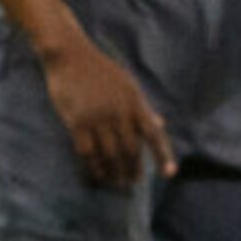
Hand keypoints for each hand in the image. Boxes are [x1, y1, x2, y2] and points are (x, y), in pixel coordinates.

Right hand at [40, 35, 173, 187]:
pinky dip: (92, 168)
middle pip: (131, 150)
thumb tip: (160, 125)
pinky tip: (94, 177)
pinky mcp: (77, 121)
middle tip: (131, 185)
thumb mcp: (128, 85)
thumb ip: (143, 108)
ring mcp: (98, 118)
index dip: (163, 155)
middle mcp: (120, 113)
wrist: (70, 55)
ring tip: (114, 185)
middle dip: (132, 171)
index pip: (153, 134)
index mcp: (135, 103)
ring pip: (109, 155)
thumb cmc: (101, 70)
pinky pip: (87, 152)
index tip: (169, 173)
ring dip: (113, 173)